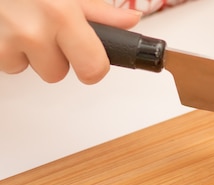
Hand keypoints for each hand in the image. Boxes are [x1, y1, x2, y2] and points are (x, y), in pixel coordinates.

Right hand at [0, 0, 141, 83]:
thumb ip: (97, 10)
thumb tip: (129, 21)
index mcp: (62, 14)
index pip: (92, 69)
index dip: (92, 67)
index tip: (90, 60)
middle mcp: (33, 31)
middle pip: (57, 73)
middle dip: (56, 56)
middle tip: (49, 30)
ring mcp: (7, 40)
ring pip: (30, 69)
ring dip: (29, 52)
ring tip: (25, 22)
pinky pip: (6, 63)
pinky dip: (8, 48)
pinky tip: (9, 25)